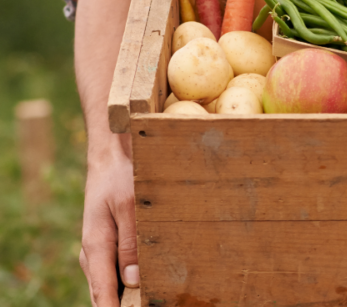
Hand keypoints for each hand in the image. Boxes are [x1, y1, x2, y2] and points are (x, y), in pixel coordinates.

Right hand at [79, 134, 138, 306]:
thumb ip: (131, 244)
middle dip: (122, 305)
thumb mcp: (131, 207)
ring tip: (151, 299)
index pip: (102, 293)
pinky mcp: (108, 242)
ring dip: (126, 295)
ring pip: (110, 283)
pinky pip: (114, 270)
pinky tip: (145, 285)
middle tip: (148, 305)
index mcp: (96, 246)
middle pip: (104, 293)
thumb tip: (133, 281)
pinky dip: (127, 281)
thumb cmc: (120, 177)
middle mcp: (93, 252)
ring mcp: (99, 248)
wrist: (111, 155)